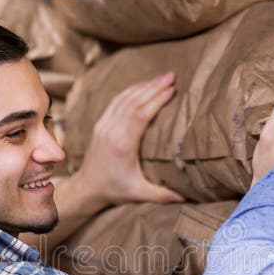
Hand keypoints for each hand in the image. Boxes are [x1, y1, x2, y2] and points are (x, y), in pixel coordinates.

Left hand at [77, 72, 184, 204]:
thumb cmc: (115, 190)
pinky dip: (131, 90)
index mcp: (123, 145)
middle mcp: (112, 131)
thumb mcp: (138, 194)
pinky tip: (143, 85)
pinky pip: (116, 102)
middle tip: (172, 76)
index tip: (172, 90)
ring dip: (144, 85)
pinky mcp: (101, 124)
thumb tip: (186, 198)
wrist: (88, 186)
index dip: (156, 100)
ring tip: (162, 77)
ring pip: (124, 98)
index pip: (141, 115)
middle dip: (154, 87)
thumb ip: (162, 195)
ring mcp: (104, 126)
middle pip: (134, 102)